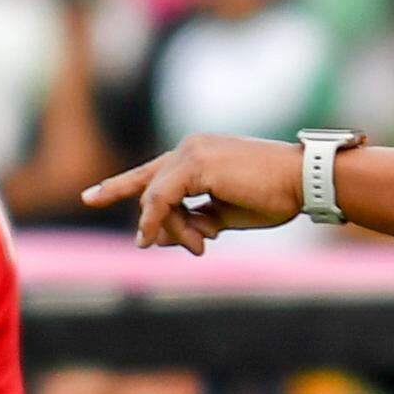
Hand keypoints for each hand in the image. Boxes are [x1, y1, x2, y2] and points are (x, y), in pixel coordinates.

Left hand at [82, 133, 303, 254]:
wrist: (302, 181)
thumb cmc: (272, 197)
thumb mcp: (222, 216)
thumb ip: (191, 221)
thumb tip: (157, 236)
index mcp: (196, 154)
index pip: (150, 173)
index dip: (118, 187)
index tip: (90, 196)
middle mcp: (189, 147)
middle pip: (150, 192)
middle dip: (162, 226)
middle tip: (196, 247)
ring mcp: (190, 152)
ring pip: (154, 198)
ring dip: (172, 228)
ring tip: (201, 244)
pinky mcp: (195, 164)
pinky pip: (162, 198)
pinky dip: (165, 221)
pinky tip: (188, 239)